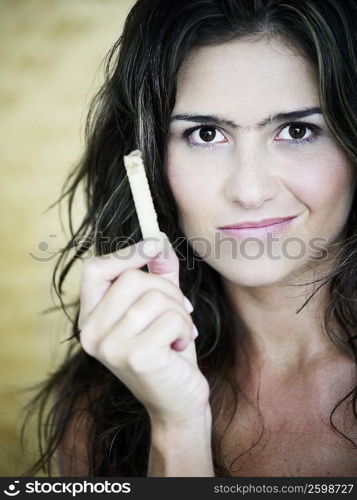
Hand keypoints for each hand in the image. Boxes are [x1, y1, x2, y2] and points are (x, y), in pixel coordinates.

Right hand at [78, 233, 209, 425]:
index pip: (94, 270)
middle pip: (131, 279)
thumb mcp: (161, 308)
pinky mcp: (134, 357)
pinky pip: (170, 319)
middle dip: (167, 291)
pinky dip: (184, 330)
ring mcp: (109, 347)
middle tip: (179, 313)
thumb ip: (159, 274)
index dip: (125, 253)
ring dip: (179, 313)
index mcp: (91, 320)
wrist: (177, 402)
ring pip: (154, 298)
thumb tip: (159, 239)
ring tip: (178, 334)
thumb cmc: (167, 352)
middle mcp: (91, 334)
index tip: (154, 247)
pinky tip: (178, 349)